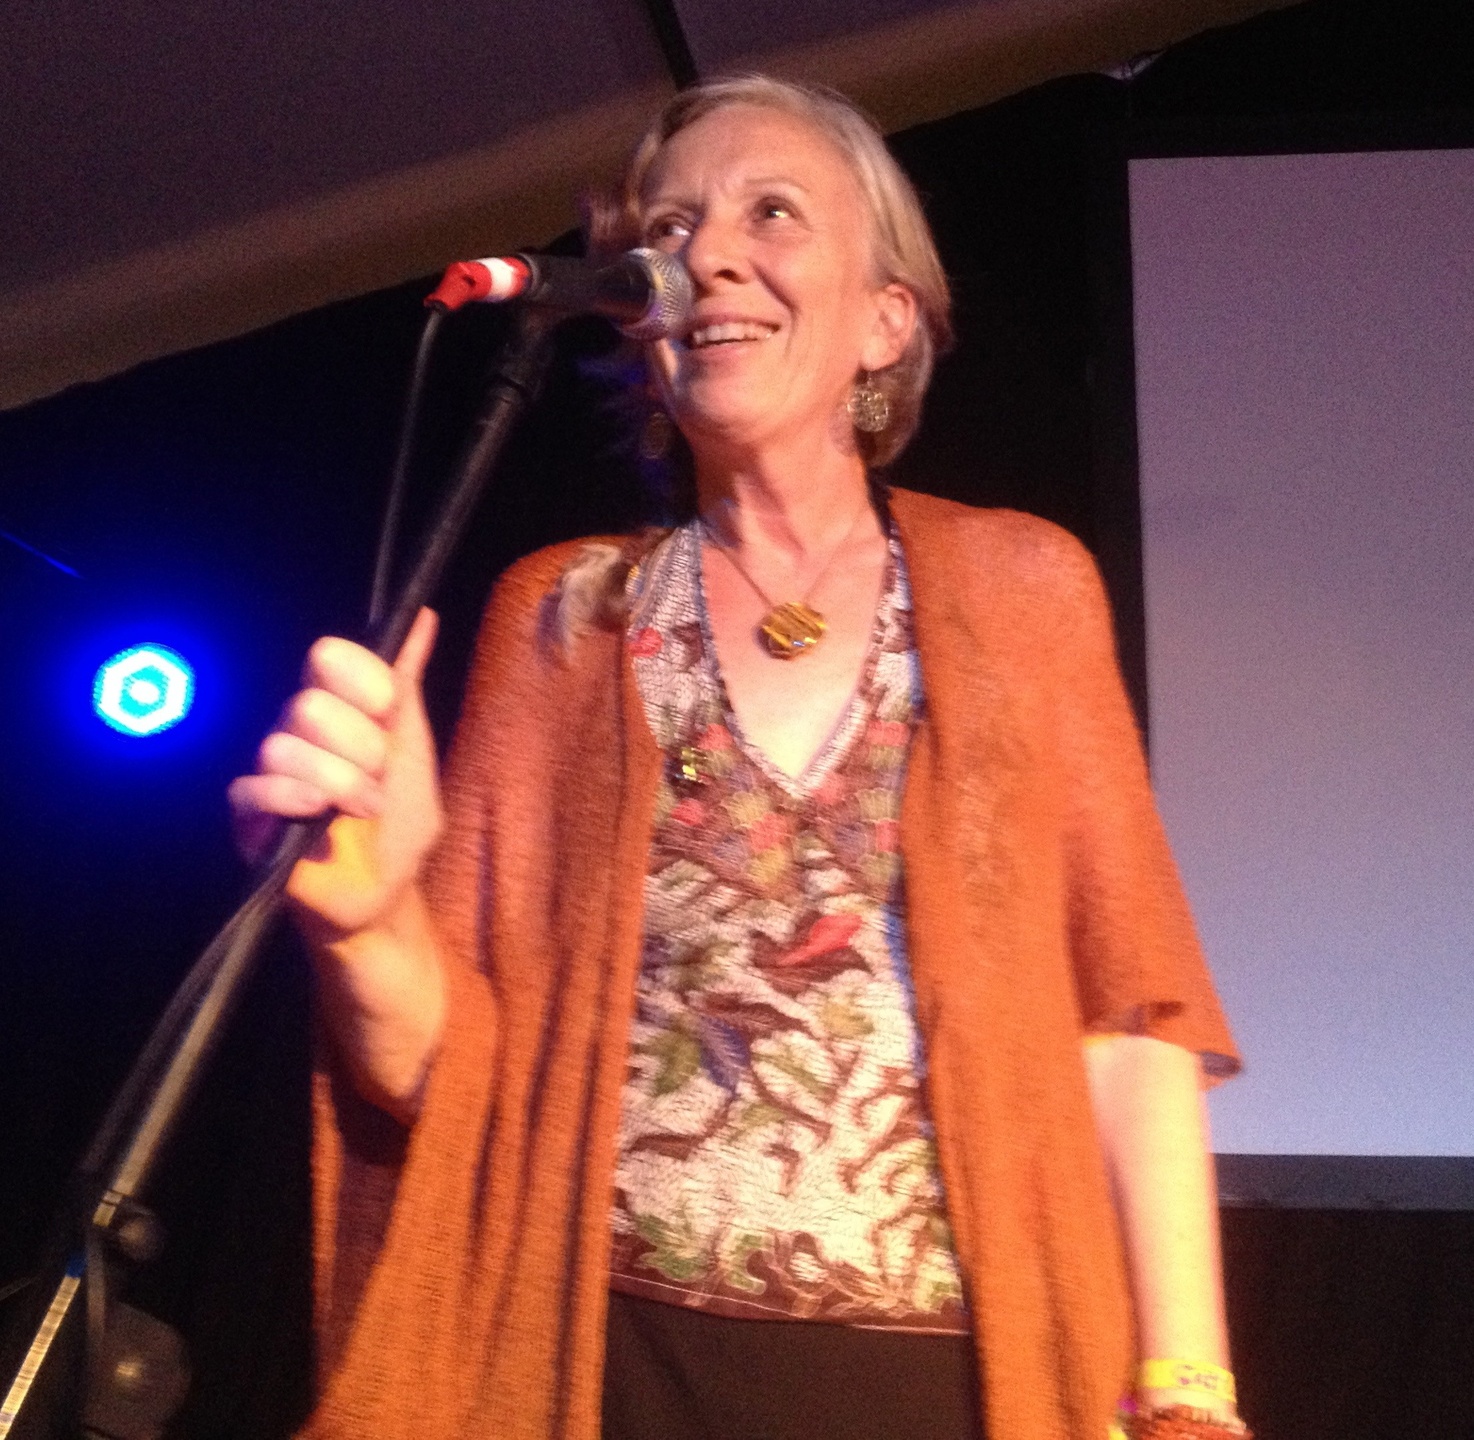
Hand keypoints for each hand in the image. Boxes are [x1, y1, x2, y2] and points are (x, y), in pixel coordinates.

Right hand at [227, 608, 442, 941]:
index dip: (360, 679)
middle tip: (379, 778)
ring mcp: (270, 771)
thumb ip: (407, 685)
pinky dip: (295, 798)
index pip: (328, 656)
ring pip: (285, 746)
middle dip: (360, 746)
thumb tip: (422, 616)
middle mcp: (297, 729)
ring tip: (365, 810)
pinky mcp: (248, 815)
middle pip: (310, 703)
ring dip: (341, 783)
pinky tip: (320, 816)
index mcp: (338, 707)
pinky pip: (256, 788)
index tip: (388, 710)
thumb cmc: (401, 821)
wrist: (388, 891)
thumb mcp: (416, 749)